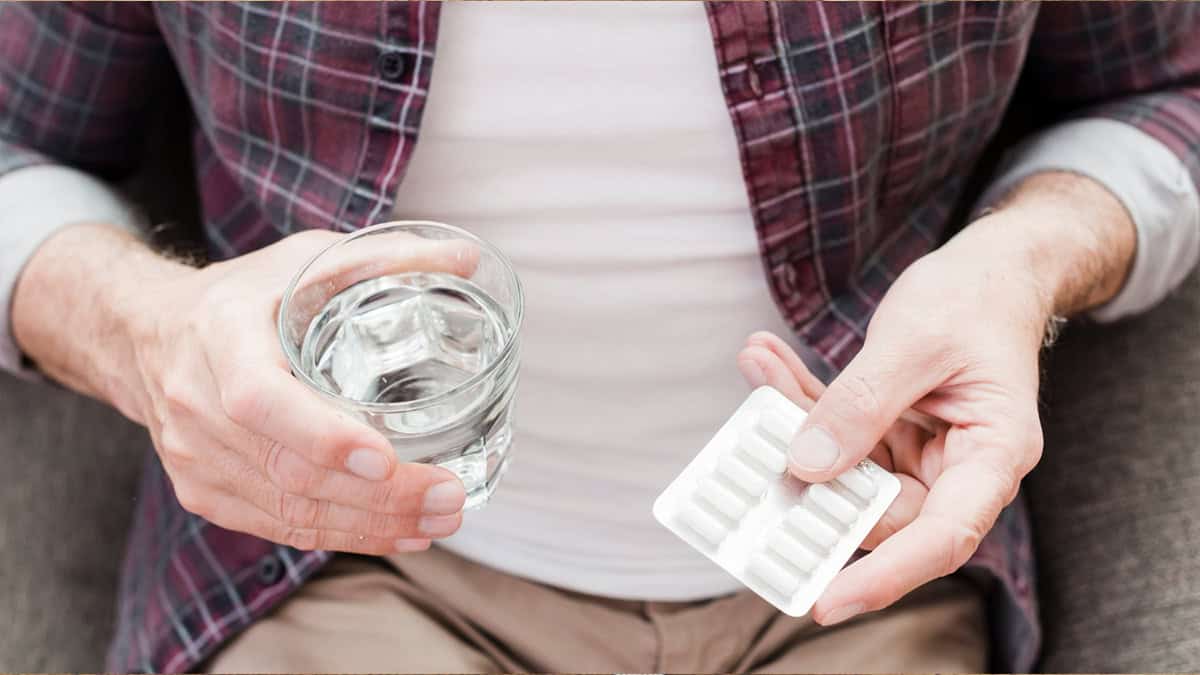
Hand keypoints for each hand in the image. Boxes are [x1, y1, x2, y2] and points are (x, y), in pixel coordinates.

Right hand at [19, 226, 479, 554]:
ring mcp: (194, 458)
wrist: (150, 336)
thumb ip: (385, 257)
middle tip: (448, 496)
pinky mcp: (203, 492)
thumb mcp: (304, 258)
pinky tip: (397, 533)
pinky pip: (278, 527)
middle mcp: (197, 404)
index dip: (323, 435)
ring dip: (371, 525)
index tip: (386, 457)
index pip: (261, 400)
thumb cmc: (243, 296)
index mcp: (219, 338)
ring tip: (440, 520)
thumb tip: (468, 258)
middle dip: (378, 494)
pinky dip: (342, 536)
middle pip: (289, 470)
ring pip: (288, 511)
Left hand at [736, 172, 1134, 624]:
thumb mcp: (915, 342)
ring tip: (760, 365)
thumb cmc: (975, 299)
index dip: (887, 577)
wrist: (992, 269)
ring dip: (794, 418)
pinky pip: (836, 432)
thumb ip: (861, 404)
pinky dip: (799, 398)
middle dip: (812, 475)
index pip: (942, 536)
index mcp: (993, 455)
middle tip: (754, 442)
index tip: (827, 601)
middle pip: (878, 507)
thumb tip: (806, 467)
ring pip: (843, 469)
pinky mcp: (889, 433)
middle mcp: (957, 467)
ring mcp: (919, 453)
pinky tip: (766, 360)